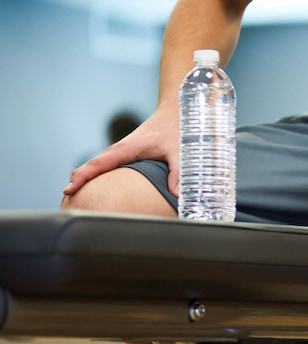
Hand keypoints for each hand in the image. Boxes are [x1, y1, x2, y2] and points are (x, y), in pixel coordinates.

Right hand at [64, 107, 179, 196]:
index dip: (82, 177)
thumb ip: (177, 173)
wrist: (174, 113)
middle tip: (65, 202)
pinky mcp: (127, 154)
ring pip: (98, 166)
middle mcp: (119, 150)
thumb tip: (177, 194)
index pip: (98, 165)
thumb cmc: (175, 130)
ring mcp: (121, 152)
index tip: (68, 189)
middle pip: (92, 167)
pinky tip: (94, 187)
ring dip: (85, 179)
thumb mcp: (178, 152)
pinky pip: (107, 166)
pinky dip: (96, 175)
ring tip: (75, 198)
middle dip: (77, 181)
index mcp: (126, 149)